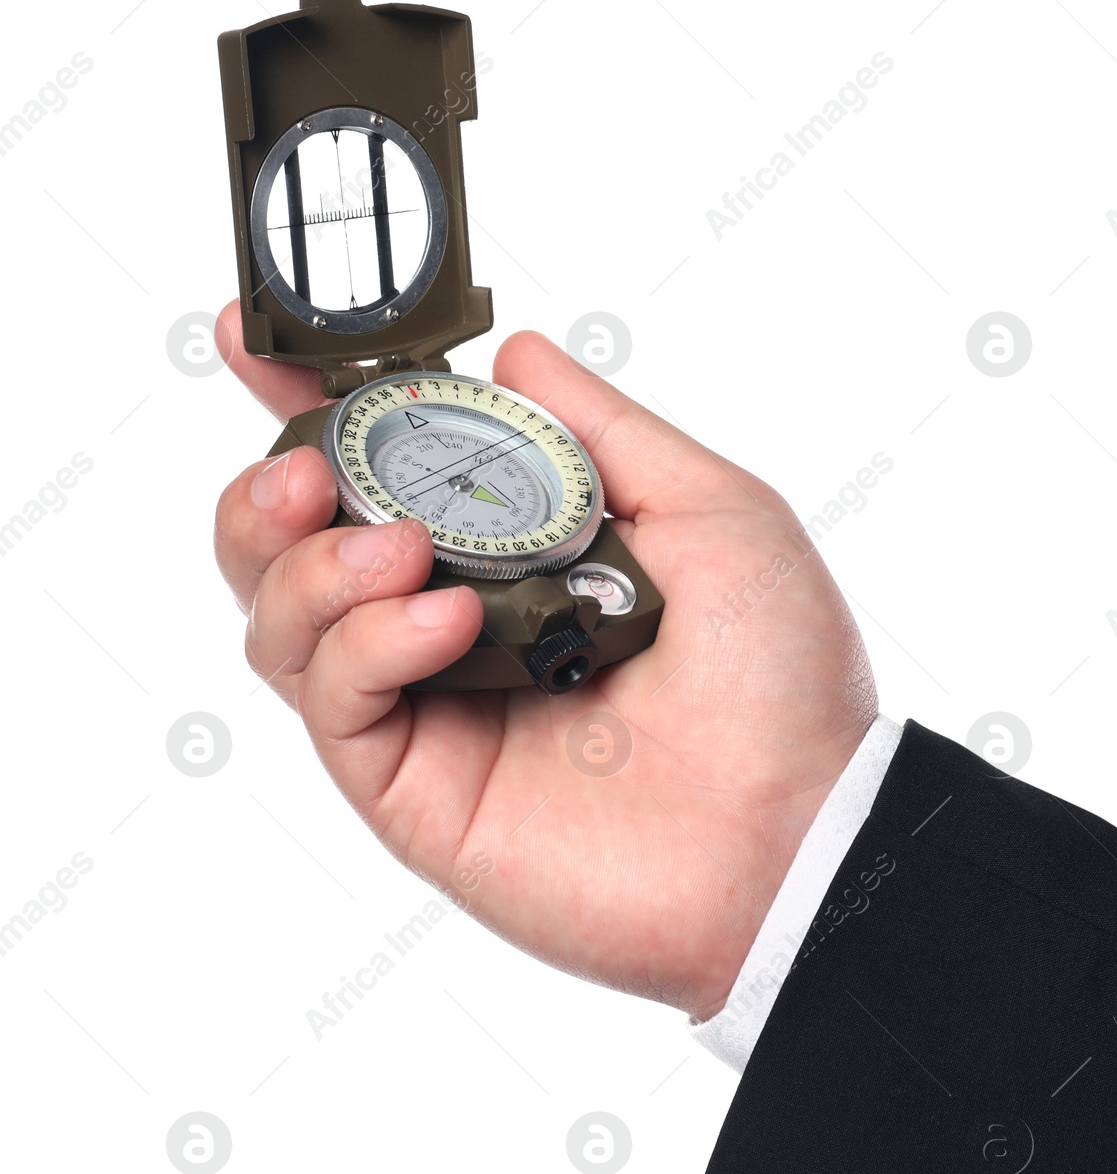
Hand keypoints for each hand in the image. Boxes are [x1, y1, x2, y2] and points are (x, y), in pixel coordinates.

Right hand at [211, 300, 877, 1019]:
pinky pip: (336, 701)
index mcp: (523, 557)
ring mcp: (435, 710)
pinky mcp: (418, 790)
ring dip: (310, 563)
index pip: (389, 472)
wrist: (800, 832)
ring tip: (399, 548)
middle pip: (298, 548)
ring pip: (285, 623)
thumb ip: (603, 432)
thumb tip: (514, 353)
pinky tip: (447, 622)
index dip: (312, 406)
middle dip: (273, 488)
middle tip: (306, 466)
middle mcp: (461, 628)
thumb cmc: (781, 676)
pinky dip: (366, 643)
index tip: (258, 340)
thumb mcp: (712, 514)